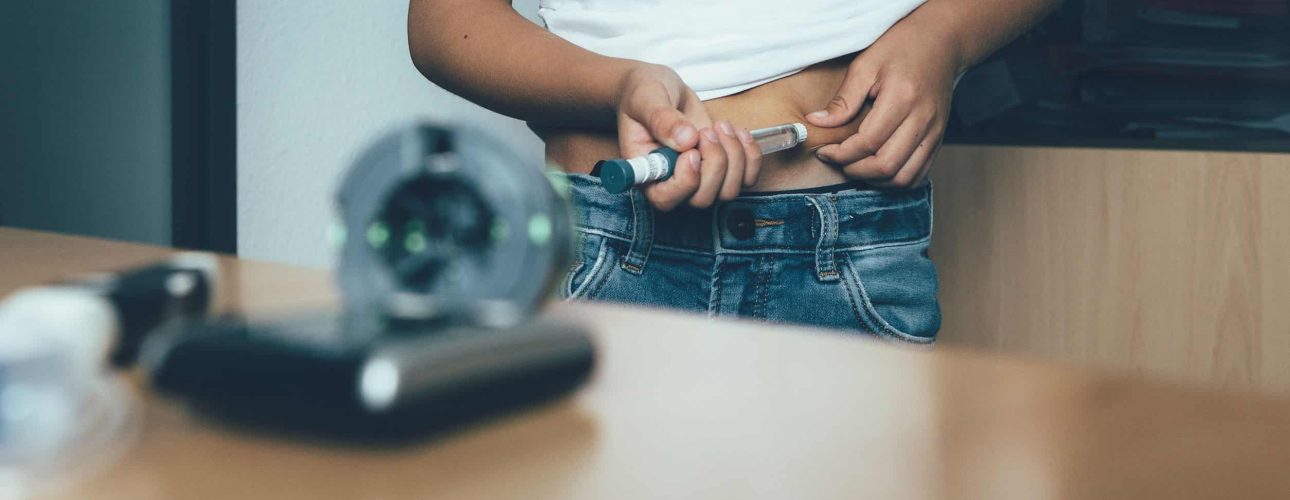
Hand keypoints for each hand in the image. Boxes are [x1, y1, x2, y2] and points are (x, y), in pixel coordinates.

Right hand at [617, 64, 762, 210]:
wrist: (662, 89)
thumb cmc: (645, 95)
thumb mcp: (646, 99)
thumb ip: (662, 119)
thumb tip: (686, 140)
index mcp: (647, 173)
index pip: (665, 199)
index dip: (685, 182)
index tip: (692, 152)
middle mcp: (673, 183)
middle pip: (702, 199)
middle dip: (714, 164)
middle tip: (708, 131)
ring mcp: (699, 179)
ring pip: (728, 191)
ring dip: (733, 157)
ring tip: (721, 126)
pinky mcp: (721, 170)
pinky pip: (746, 178)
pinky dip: (750, 156)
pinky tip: (738, 132)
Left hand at [805, 29, 958, 188]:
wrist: (941, 42)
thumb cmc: (901, 48)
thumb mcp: (866, 64)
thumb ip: (843, 99)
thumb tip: (817, 122)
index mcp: (902, 98)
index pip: (868, 142)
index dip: (841, 154)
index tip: (825, 152)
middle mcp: (923, 119)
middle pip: (886, 165)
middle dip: (854, 170)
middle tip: (837, 161)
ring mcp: (935, 132)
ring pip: (904, 178)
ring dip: (875, 180)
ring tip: (855, 167)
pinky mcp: (939, 139)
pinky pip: (919, 174)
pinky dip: (895, 180)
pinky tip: (876, 169)